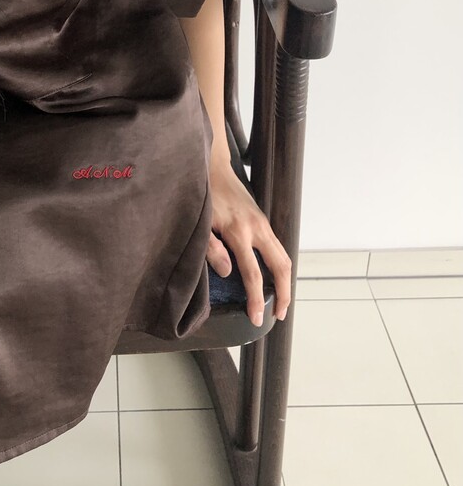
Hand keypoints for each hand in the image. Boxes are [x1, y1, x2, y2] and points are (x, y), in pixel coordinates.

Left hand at [206, 157, 291, 326]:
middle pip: (280, 266)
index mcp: (239, 231)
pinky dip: (280, 266)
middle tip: (278, 314)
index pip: (253, 274)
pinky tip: (273, 277)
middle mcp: (257, 228)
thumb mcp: (200, 223)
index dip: (255, 299)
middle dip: (283, 293)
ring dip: (285, 280)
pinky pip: (277, 248)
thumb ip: (211, 249)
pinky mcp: (262, 221)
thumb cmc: (203, 196)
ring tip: (280, 301)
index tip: (256, 317)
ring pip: (284, 256)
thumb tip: (228, 272)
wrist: (212, 168)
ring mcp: (262, 224)